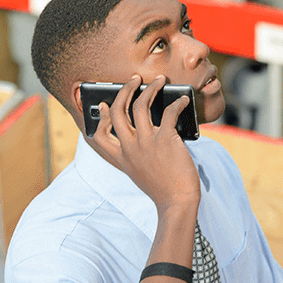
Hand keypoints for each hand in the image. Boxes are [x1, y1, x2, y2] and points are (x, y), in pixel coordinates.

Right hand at [91, 74, 200, 210]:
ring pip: (140, 105)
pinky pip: (169, 112)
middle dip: (124, 90)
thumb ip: (137, 156)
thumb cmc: (164, 190)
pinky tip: (183, 101)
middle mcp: (131, 148)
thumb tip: (149, 131)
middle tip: (134, 80)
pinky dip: (177, 103)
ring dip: (150, 88)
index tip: (105, 106)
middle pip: (117, 111)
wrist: (177, 203)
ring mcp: (147, 142)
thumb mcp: (141, 175)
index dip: (100, 118)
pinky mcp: (166, 139)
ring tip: (159, 81)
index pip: (100, 136)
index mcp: (123, 158)